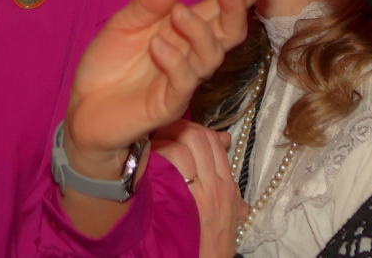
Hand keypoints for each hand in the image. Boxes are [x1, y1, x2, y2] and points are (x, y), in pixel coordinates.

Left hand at [65, 0, 269, 176]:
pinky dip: (175, 60)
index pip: (218, 9)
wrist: (84, 107)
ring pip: (210, 56)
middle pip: (227, 33)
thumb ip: (148, 3)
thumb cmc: (108, 64)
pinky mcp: (170, 104)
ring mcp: (183, 80)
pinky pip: (183, 82)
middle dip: (235, 9)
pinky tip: (157, 45)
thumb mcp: (123, 23)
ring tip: (179, 12)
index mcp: (182, 31)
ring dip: (199, 31)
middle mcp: (190, 54)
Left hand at [155, 120, 245, 257]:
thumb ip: (222, 181)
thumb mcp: (225, 213)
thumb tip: (225, 145)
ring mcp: (201, 191)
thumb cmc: (210, 244)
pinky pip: (171, 162)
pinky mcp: (183, 201)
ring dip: (162, 140)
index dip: (189, 130)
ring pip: (184, 143)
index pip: (212, 139)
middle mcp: (218, 184)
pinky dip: (157, 156)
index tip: (171, 135)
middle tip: (156, 136)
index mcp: (226, 185)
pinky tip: (145, 164)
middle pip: (197, 135)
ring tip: (148, 149)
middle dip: (173, 129)